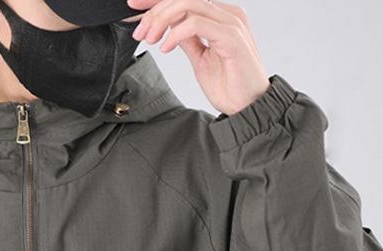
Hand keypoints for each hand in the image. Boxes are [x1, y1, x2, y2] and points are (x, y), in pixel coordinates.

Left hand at [126, 0, 270, 115]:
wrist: (248, 108)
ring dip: (162, 20)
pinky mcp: (231, 37)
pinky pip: (196, 23)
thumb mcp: (200, 59)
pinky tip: (166, 47)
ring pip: (188, 5)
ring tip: (149, 39)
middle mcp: (227, 14)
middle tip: (139, 32)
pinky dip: (176, 33)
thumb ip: (188, 40)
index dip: (156, 1)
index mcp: (220, 16)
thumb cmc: (230, 87)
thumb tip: (168, 28)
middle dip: (154, 11)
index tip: (133, 8)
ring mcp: (230, 23)